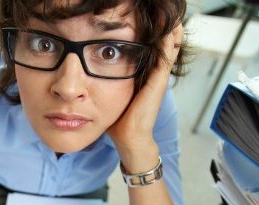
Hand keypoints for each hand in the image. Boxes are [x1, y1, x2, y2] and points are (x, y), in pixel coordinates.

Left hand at [107, 23, 183, 166]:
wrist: (129, 137)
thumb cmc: (120, 120)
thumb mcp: (112, 94)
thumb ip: (106, 83)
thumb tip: (88, 74)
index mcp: (144, 75)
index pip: (150, 47)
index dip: (150, 32)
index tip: (144, 17)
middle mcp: (153, 74)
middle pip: (163, 43)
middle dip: (162, 26)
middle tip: (163, 10)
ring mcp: (158, 77)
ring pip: (169, 46)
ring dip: (169, 29)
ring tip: (169, 13)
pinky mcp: (159, 82)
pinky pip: (166, 56)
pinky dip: (169, 41)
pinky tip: (170, 28)